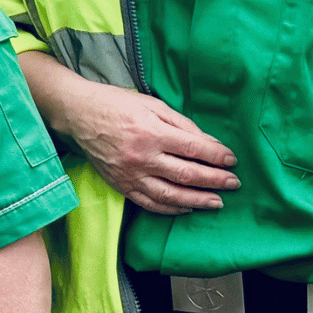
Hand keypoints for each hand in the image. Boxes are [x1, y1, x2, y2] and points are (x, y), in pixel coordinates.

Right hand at [18, 52, 238, 214]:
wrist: (79, 114)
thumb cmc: (116, 104)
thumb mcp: (151, 104)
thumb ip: (181, 124)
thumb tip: (209, 142)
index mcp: (151, 132)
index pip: (194, 149)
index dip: (216, 156)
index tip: (232, 160)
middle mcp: (142, 157)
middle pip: (187, 174)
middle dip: (215, 180)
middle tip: (233, 183)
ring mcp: (130, 174)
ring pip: (171, 195)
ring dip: (198, 200)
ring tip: (217, 202)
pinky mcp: (120, 185)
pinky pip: (149, 203)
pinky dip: (170, 208)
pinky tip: (186, 207)